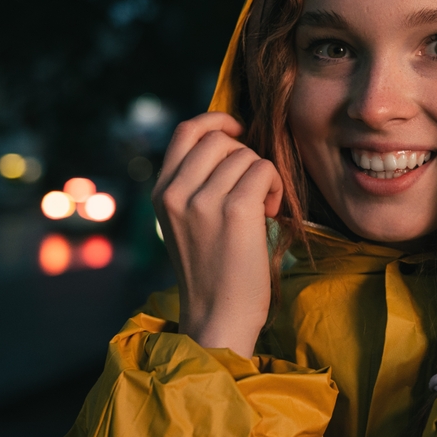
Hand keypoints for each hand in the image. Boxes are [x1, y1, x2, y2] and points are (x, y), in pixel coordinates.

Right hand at [152, 112, 282, 356]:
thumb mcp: (186, 221)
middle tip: (252, 189)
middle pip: (220, 138)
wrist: (218, 316)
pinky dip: (275, 187)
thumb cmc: (213, 270)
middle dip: (245, 155)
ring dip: (263, 176)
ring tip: (261, 210)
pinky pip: (264, 170)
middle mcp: (176, 192)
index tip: (238, 131)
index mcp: (161, 192)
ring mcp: (203, 200)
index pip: (186, 131)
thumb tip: (230, 139)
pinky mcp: (235, 210)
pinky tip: (270, 213)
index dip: (217, 120)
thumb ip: (195, 183)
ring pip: (246, 155)